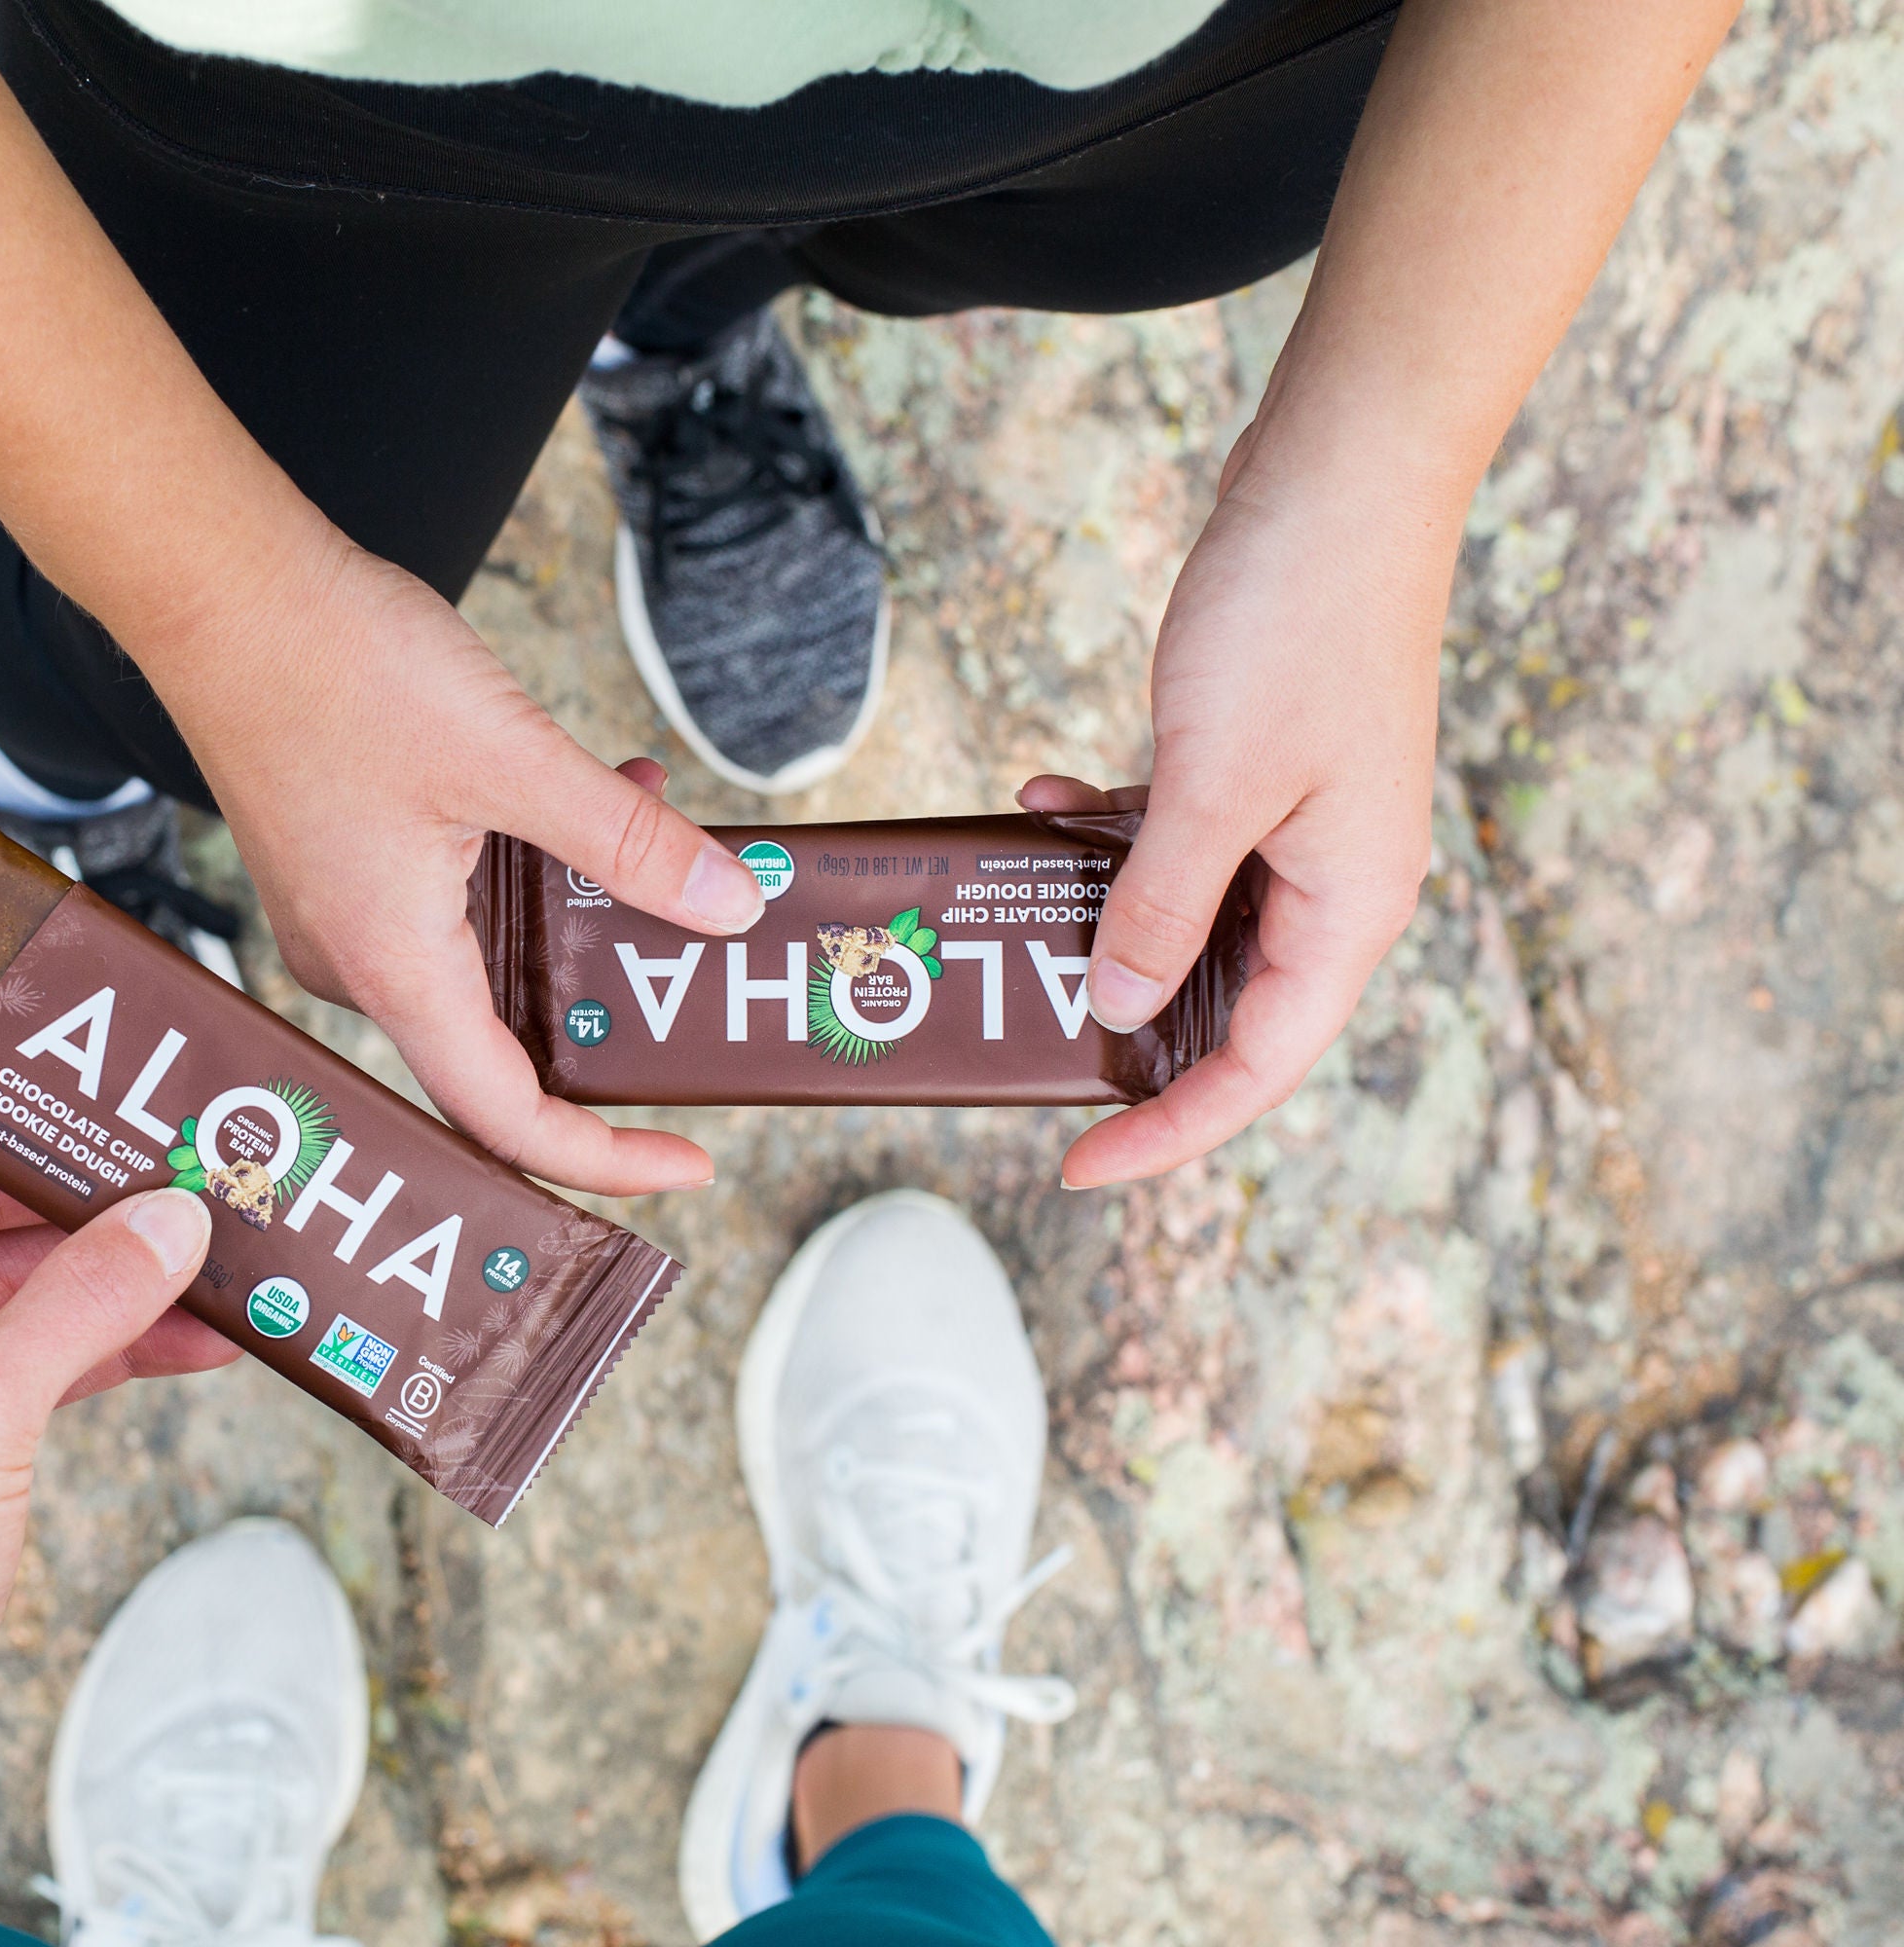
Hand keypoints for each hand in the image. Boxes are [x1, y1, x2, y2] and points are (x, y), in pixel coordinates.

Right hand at [160, 539, 761, 1195]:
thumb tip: (728, 908)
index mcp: (392, 968)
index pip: (508, 1118)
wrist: (218, 589)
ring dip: (579, 927)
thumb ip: (628, 843)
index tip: (687, 1166)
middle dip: (606, 1026)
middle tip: (695, 995)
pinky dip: (534, 873)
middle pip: (499, 1054)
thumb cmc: (334, 668)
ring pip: (487, 966)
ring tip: (666, 853)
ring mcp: (345, 916)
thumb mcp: (513, 758)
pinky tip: (600, 791)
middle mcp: (360, 964)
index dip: (603, 1159)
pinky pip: (456, 909)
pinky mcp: (343, 865)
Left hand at [1035, 434, 1447, 1188]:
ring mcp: (1294, 822)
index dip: (1168, 1129)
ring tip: (1004, 926)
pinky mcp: (1254, 764)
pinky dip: (1105, 835)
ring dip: (1097, 923)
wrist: (1340, 473)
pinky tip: (1038, 801)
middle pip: (1223, 1006)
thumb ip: (1161, 907)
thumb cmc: (1296, 621)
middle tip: (1020, 1048)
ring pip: (1187, 921)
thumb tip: (1114, 1009)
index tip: (1076, 1166)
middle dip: (1123, 1033)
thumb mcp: (1212, 784)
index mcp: (1349, 907)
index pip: (1259, 1066)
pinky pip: (1171, 839)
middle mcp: (1331, 881)